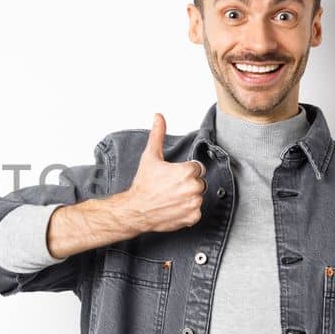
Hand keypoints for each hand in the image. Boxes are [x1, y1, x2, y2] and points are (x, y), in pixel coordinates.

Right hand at [113, 112, 206, 233]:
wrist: (135, 210)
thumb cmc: (143, 185)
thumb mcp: (150, 156)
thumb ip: (158, 134)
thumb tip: (158, 116)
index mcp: (187, 171)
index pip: (196, 168)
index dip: (184, 171)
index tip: (172, 177)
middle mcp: (193, 187)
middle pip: (199, 182)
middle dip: (187, 184)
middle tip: (170, 188)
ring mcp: (194, 203)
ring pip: (198, 197)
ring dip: (188, 198)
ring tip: (171, 198)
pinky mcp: (192, 217)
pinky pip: (196, 212)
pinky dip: (187, 212)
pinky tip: (174, 208)